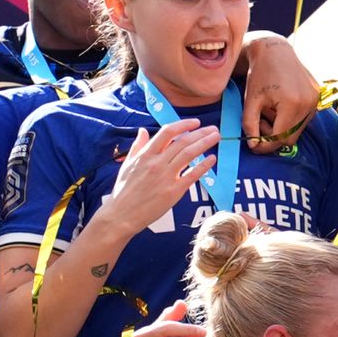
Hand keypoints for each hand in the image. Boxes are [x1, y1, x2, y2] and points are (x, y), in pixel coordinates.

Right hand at [101, 119, 222, 235]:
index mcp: (145, 155)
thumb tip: (143, 130)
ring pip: (189, 154)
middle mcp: (156, 163)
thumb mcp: (127, 164)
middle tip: (214, 129)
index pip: (167, 132)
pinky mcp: (173, 191)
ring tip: (216, 137)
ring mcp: (166, 177)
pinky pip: (192, 175)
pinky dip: (204, 165)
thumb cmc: (124, 189)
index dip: (183, 125)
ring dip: (205, 143)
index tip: (196, 122)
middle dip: (200, 133)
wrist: (122, 214)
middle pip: (182, 142)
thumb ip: (137, 146)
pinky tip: (212, 159)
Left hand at [236, 33, 320, 148]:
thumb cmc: (260, 74)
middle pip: (291, 137)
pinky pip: (304, 119)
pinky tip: (280, 106)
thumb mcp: (250, 100)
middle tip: (260, 124)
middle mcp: (308, 104)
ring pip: (298, 129)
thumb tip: (254, 145)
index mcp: (291, 104)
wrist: (275, 51)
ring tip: (270, 111)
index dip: (266, 145)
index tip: (254, 145)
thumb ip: (250, 124)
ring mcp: (315, 101)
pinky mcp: (317, 97)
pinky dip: (291, 119)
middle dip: (274, 136)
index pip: (280, 137)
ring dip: (283, 127)